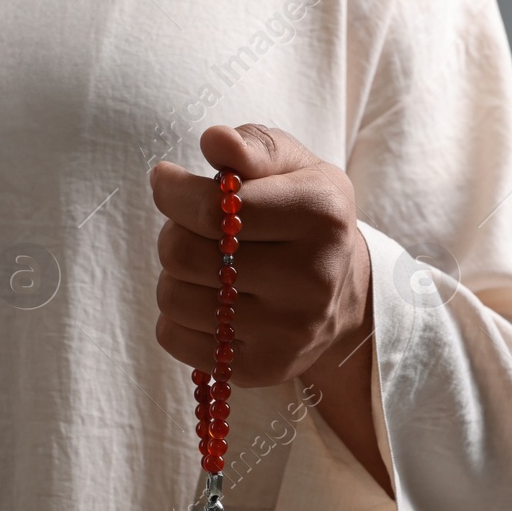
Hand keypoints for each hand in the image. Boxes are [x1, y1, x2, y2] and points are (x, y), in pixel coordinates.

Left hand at [148, 124, 372, 388]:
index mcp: (322, 215)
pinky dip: (177, 316)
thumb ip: (255, 146)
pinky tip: (208, 302)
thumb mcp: (295, 166)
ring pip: (173, 298)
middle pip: (183, 255)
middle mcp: (311, 280)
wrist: (345, 293)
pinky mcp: (262, 369)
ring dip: (174, 275)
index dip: (172, 191)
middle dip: (174, 232)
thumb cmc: (304, 216)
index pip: (212, 209)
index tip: (166, 180)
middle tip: (192, 228)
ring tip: (205, 266)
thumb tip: (215, 141)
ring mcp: (288, 332)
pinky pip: (174, 338)